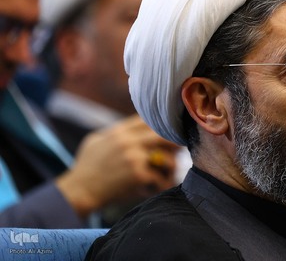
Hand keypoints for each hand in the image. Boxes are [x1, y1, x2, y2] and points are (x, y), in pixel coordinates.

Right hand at [55, 114, 180, 217]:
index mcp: (119, 131)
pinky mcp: (138, 174)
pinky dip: (163, 183)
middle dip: (174, 144)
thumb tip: (134, 126)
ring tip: (170, 172)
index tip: (169, 133)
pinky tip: (161, 186)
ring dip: (171, 166)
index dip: (162, 127)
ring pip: (167, 158)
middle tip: (179, 150)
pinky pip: (160, 177)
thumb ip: (116, 132)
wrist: (80, 190)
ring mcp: (135, 157)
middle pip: (164, 136)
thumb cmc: (86, 167)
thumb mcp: (96, 141)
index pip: (149, 122)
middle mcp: (129, 141)